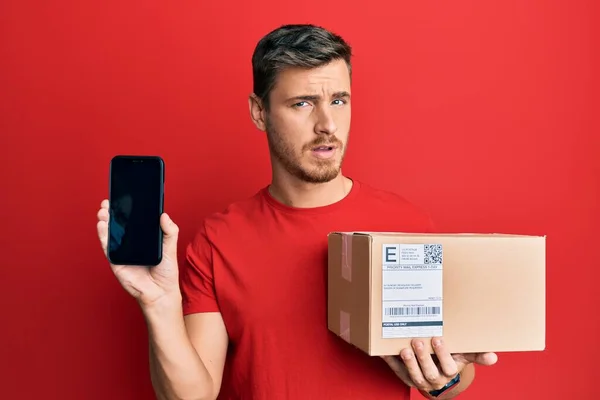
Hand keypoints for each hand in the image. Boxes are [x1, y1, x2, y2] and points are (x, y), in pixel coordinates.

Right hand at [96, 199, 180, 307]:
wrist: (160, 292)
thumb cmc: (166, 271)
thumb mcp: (170, 248)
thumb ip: (170, 232)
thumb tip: (164, 215)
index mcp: (143, 238)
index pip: (134, 221)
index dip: (127, 209)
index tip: (123, 196)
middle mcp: (131, 243)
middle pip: (119, 224)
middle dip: (113, 212)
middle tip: (109, 201)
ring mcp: (122, 251)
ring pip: (110, 233)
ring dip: (105, 220)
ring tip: (104, 210)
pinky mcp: (116, 261)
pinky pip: (107, 246)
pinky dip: (103, 235)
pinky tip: (102, 225)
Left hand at [381, 337, 497, 393]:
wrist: (435, 372)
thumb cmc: (449, 359)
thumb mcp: (463, 355)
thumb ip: (476, 354)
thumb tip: (493, 357)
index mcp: (450, 372)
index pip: (449, 367)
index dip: (443, 354)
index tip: (438, 339)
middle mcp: (435, 379)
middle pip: (429, 372)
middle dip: (423, 357)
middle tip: (418, 341)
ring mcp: (418, 379)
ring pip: (414, 375)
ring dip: (409, 362)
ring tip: (404, 348)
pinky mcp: (403, 376)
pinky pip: (396, 370)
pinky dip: (390, 360)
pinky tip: (385, 350)